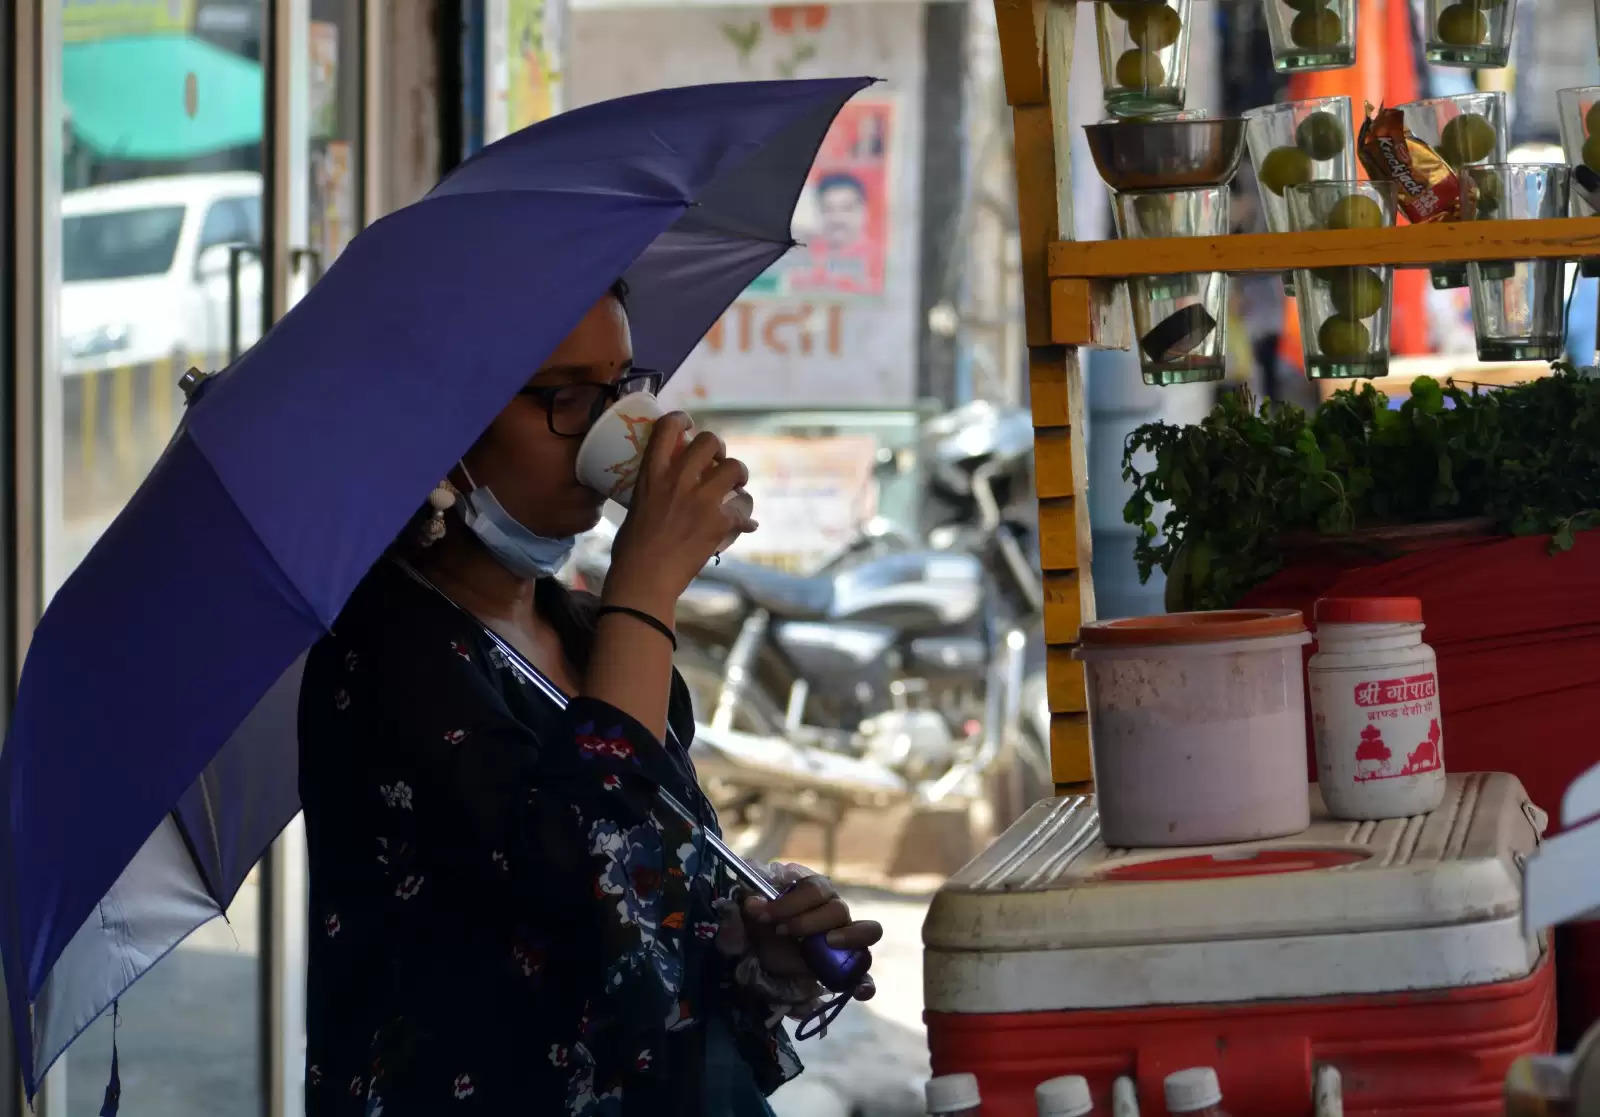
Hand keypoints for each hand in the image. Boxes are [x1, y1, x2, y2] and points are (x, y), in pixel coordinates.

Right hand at [606, 413, 756, 611]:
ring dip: (738, 475)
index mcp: (652, 474)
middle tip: (719, 460)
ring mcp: (702, 500)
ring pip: (735, 468)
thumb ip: (653, 493)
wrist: (645, 580)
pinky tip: (746, 525)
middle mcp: (679, 480)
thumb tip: (665, 494)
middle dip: (718, 447)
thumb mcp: (636, 508)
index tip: (689, 425)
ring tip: (737, 485)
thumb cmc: (631, 550)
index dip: (682, 419)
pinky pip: (744, 510)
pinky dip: (746, 519)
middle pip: (709, 441)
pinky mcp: (720, 522)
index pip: (668, 428)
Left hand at [742, 868, 881, 1000]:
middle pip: (838, 908)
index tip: (764, 914)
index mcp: (811, 893)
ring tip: (828, 943)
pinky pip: (864, 975)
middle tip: (783, 932)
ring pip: (866, 930)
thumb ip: (747, 911)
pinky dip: (866, 982)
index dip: (790, 901)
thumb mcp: (747, 922)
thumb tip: (750, 902)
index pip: (813, 888)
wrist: (756, 964)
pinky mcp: (844, 969)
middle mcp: (832, 911)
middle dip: (810, 920)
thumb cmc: (756, 931)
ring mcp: (843, 939)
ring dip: (850, 936)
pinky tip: (859, 991)